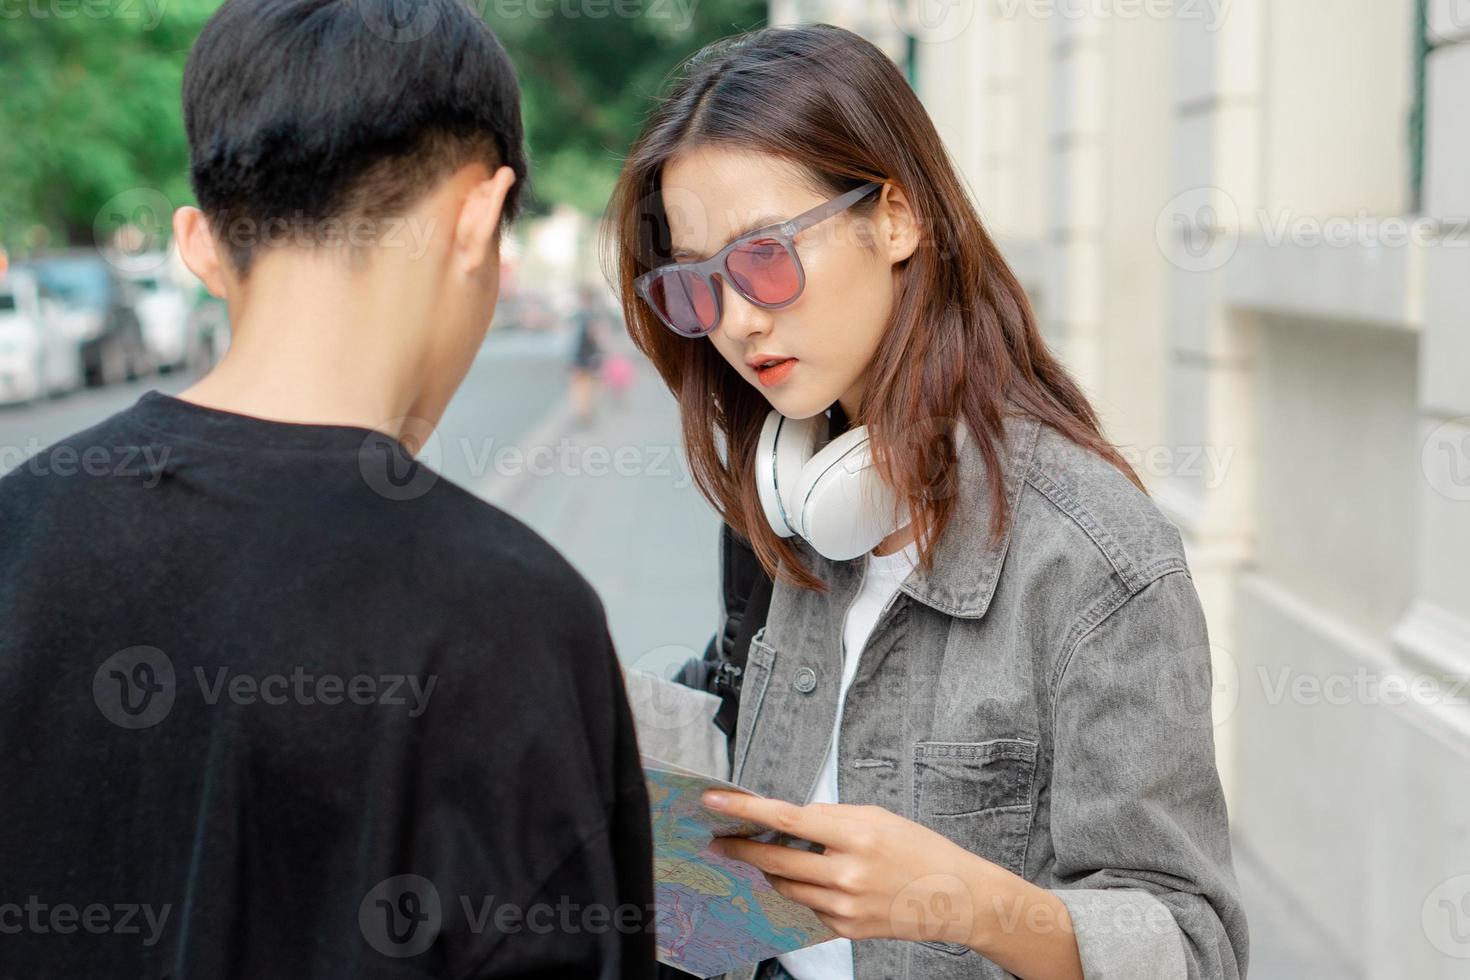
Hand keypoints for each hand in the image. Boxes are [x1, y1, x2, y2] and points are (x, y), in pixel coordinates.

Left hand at [702, 790, 994, 946]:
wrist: (954, 896)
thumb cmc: (919, 849)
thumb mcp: (877, 816)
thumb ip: (832, 816)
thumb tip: (792, 819)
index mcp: (857, 835)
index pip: (787, 819)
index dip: (745, 810)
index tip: (715, 802)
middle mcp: (848, 873)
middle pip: (776, 859)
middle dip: (742, 847)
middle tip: (720, 838)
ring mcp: (845, 905)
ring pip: (786, 885)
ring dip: (771, 869)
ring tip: (765, 855)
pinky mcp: (845, 927)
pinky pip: (808, 905)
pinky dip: (803, 889)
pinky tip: (814, 879)